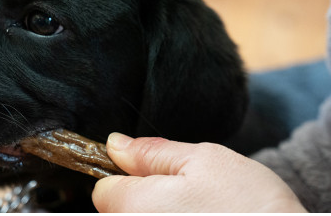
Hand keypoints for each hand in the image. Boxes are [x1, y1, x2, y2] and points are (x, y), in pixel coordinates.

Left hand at [92, 133, 305, 211]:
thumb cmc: (251, 206)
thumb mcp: (203, 161)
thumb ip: (152, 153)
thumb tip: (115, 145)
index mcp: (135, 209)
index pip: (103, 189)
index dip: (125, 176)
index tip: (150, 174)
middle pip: (117, 212)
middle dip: (141, 197)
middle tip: (184, 194)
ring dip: (157, 212)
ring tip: (196, 212)